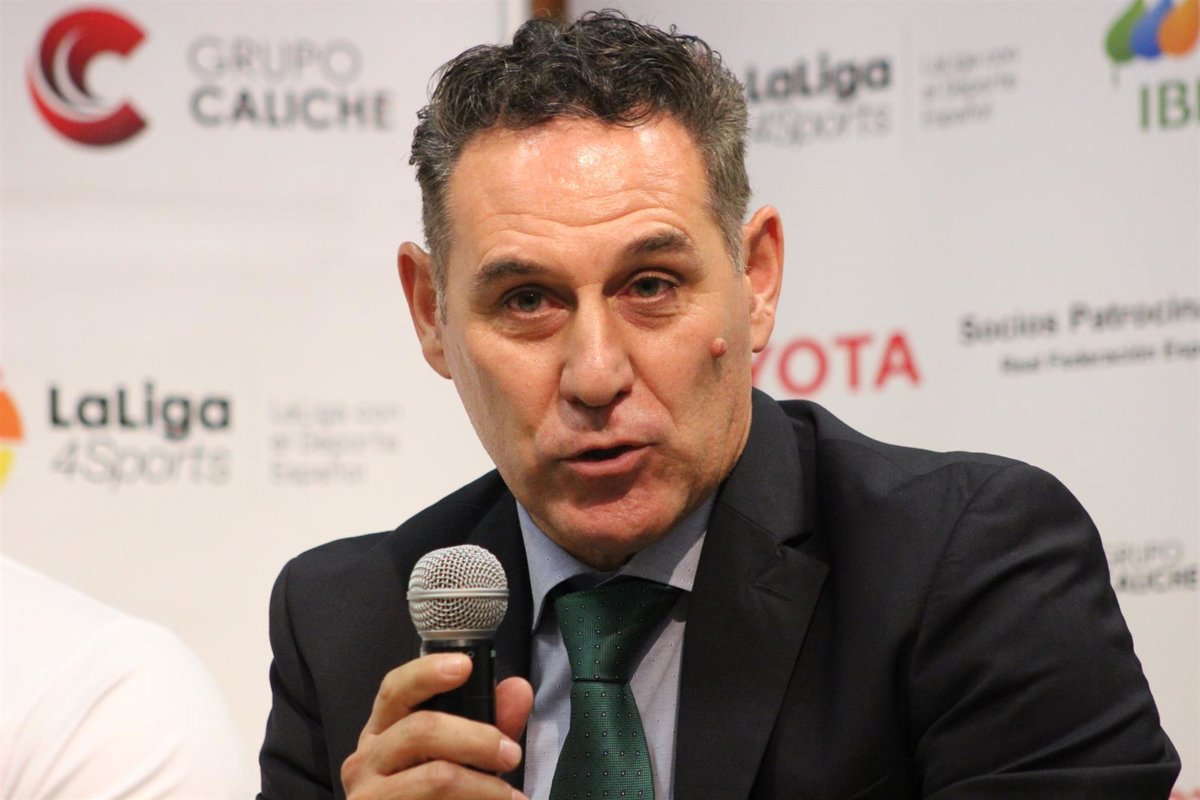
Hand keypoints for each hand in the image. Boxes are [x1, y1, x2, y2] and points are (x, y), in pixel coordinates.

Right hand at [341, 652, 533, 798]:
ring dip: (483, 786)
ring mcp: (369, 795)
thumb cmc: (429, 795)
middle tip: (510, 754)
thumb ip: (488, 723)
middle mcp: (367, 759)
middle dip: (477, 739)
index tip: (464, 665)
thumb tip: (517, 690)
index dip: (427, 672)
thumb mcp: (456, 756)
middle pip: (421, 731)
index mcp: (382, 732)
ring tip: (508, 796)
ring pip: (435, 777)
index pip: (395, 689)